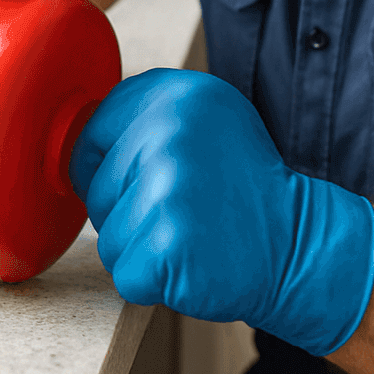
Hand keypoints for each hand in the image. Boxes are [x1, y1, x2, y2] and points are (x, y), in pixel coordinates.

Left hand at [69, 68, 373, 355]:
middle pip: (94, 188)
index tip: (146, 180)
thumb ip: (147, 116)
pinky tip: (191, 263)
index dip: (109, 166)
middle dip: (127, 212)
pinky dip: (152, 281)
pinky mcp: (167, 243)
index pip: (94, 131)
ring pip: (107, 236)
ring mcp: (168, 187)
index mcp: (177, 93)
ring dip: (140, 249)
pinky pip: (125, 272)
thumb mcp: (205, 121)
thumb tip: (75, 132)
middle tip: (183, 213)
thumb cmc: (241, 189)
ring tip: (189, 236)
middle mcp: (170, 130)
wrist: (299, 244)